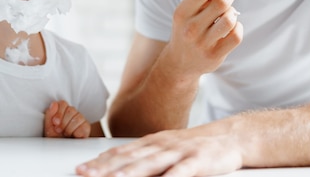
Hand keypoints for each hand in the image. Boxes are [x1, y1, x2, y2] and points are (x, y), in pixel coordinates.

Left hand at [44, 100, 90, 137]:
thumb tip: (54, 104)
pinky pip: (83, 126)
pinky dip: (76, 133)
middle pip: (70, 110)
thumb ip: (49, 114)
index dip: (59, 113)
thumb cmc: (56, 138)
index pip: (63, 103)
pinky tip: (73, 136)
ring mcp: (80, 119)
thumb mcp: (49, 127)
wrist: (63, 150)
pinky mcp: (86, 127)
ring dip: (69, 128)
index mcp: (62, 111)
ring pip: (77, 118)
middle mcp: (72, 113)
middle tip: (59, 130)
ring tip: (66, 134)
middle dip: (63, 122)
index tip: (55, 122)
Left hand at [76, 127, 242, 176]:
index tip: (80, 170)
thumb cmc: (194, 147)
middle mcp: (161, 145)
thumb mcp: (166, 149)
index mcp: (152, 143)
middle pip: (129, 158)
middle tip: (84, 174)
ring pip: (150, 163)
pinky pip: (181, 172)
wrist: (229, 137)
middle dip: (105, 168)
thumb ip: (145, 158)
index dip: (99, 162)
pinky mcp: (198, 161)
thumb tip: (117, 168)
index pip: (120, 153)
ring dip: (129, 173)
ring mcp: (179, 152)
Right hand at [164, 0, 242, 77]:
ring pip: (230, 18)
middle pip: (221, 2)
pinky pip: (236, 35)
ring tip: (228, 13)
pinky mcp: (215, 55)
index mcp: (182, 12)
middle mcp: (191, 27)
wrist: (180, 62)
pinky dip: (238, 26)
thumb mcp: (185, 13)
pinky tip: (231, 27)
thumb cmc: (187, 30)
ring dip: (233, 12)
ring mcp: (203, 43)